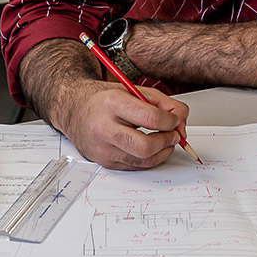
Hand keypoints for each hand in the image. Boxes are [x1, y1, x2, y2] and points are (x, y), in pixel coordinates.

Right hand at [52, 78, 190, 170]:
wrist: (74, 109)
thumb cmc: (104, 100)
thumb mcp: (134, 90)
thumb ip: (163, 102)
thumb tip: (181, 119)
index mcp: (112, 104)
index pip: (150, 118)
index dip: (170, 121)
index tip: (175, 119)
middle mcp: (104, 128)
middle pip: (145, 146)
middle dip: (167, 141)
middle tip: (174, 134)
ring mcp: (102, 148)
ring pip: (142, 160)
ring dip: (163, 151)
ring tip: (166, 140)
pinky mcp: (104, 162)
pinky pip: (135, 166)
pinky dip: (150, 159)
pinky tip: (153, 148)